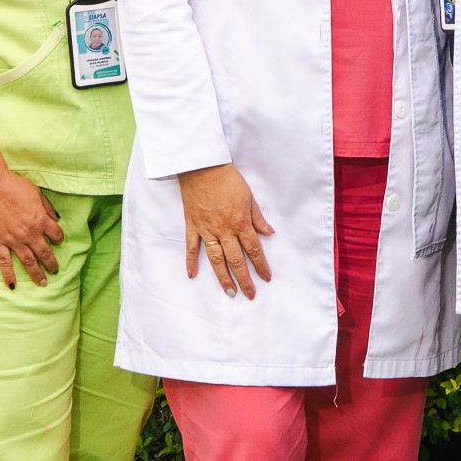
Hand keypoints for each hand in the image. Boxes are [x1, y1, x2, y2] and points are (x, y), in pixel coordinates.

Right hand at [0, 152, 63, 288]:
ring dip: (36, 274)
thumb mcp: (37, 193)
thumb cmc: (14, 186)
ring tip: (43, 283)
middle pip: (45, 253)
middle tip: (55, 271)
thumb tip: (56, 218)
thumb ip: (47, 208)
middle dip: (51, 264)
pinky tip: (13, 286)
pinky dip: (9, 276)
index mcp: (40, 220)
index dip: (59, 239)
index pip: (56, 235)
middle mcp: (29, 234)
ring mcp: (13, 240)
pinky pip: (4, 263)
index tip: (58, 241)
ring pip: (28, 262)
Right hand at [177, 163, 273, 299]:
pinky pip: (191, 247)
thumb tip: (269, 232)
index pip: (254, 249)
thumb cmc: (227, 178)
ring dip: (223, 278)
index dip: (261, 265)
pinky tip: (192, 275)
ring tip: (230, 292)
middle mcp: (224, 230)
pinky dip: (190, 262)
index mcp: (240, 222)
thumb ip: (257, 216)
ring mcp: (207, 229)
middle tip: (250, 295)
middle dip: (245, 279)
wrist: (202, 166)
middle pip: (236, 260)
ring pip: (216, 259)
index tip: (266, 278)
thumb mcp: (248, 196)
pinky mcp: (192, 225)